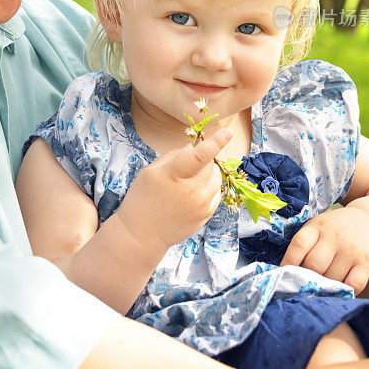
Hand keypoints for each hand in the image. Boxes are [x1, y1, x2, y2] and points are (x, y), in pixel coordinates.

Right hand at [114, 130, 230, 256]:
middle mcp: (191, 191)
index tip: (227, 132)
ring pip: (216, 178)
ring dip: (208, 173)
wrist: (142, 235)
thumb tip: (192, 147)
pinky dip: (209, 188)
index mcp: (174, 176)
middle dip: (203, 159)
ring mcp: (200, 206)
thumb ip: (172, 156)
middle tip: (187, 166)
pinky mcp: (206, 216)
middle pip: (210, 164)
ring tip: (189, 181)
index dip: (215, 143)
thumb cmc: (142, 199)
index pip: (199, 156)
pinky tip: (192, 193)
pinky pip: (216, 193)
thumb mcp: (150, 172)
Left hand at [280, 205, 368, 293]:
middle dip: (308, 278)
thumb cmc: (335, 228)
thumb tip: (288, 272)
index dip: (289, 262)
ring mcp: (351, 249)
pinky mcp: (367, 261)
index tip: (284, 276)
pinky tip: (341, 290)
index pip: (299, 244)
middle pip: (314, 265)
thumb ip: (306, 245)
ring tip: (324, 286)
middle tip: (307, 284)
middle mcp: (334, 236)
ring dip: (326, 287)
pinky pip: (353, 285)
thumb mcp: (318, 226)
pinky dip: (345, 292)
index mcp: (317, 226)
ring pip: (332, 278)